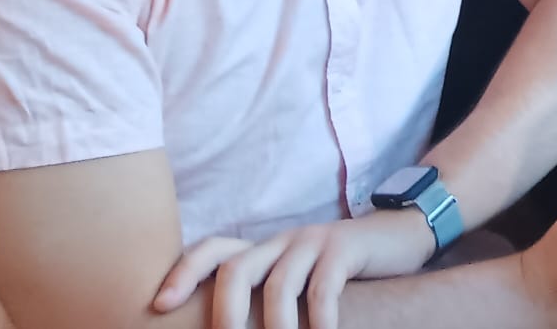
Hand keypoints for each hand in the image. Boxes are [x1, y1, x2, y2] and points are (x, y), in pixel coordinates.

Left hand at [153, 207, 433, 328]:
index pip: (213, 248)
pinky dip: (319, 317)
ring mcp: (314, 241)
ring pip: (280, 282)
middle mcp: (283, 240)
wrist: (398, 235)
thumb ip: (266, 294)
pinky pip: (324, 286)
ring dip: (274, 325)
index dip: (183, 271)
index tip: (158, 304)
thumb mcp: (297, 277)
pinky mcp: (346, 248)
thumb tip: (229, 324)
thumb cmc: (340, 271)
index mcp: (265, 247)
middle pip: (236, 266)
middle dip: (222, 310)